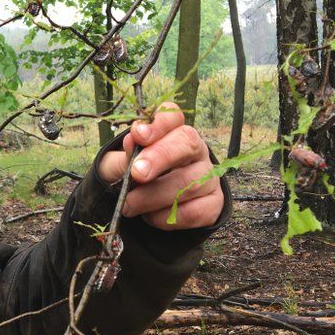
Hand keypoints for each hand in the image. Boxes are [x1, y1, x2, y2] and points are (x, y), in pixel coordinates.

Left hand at [97, 102, 223, 229]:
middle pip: (187, 143)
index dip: (158, 124)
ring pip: (188, 183)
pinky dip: (166, 218)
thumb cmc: (134, 179)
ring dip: (153, 197)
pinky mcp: (213, 203)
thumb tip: (132, 141)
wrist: (147, 209)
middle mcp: (195, 150)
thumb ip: (124, 156)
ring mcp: (208, 176)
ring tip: (129, 205)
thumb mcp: (120, 167)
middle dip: (160, 157)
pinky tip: (150, 217)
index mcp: (172, 132)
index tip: (138, 134)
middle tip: (137, 174)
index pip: (172, 116)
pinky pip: (193, 212)